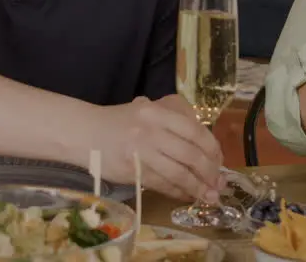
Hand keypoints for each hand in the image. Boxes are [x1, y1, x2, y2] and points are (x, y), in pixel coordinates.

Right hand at [90, 95, 224, 202]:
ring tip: (209, 197)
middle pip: (191, 154)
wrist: (85, 133)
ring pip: (179, 173)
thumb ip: (173, 121)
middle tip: (219, 184)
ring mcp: (142, 151)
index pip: (195, 131)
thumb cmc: (119, 122)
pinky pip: (163, 184)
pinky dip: (179, 192)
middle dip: (210, 172)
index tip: (220, 161)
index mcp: (158, 112)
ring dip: (198, 187)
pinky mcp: (133, 171)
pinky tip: (187, 195)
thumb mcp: (147, 109)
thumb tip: (204, 148)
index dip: (213, 149)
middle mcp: (152, 130)